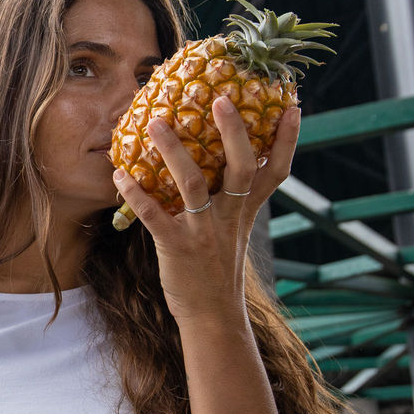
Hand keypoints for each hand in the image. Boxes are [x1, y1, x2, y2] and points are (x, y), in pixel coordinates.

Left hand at [112, 97, 299, 325]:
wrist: (212, 314)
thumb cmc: (219, 266)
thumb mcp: (236, 229)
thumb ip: (234, 196)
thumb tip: (227, 161)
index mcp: (246, 209)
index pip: (276, 171)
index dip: (288, 141)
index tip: (294, 107)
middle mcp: (230, 215)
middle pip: (240, 167)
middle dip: (233, 132)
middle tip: (222, 99)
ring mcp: (204, 231)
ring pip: (192, 183)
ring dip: (173, 151)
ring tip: (154, 122)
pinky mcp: (177, 246)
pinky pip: (154, 216)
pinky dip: (136, 194)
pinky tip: (120, 173)